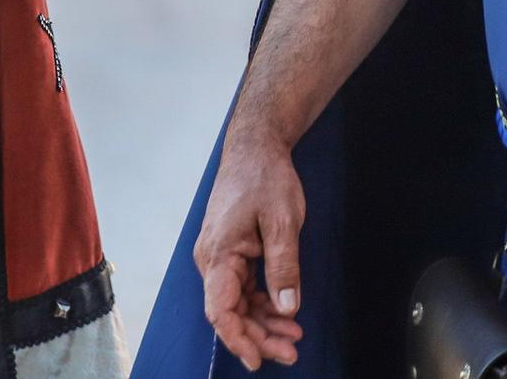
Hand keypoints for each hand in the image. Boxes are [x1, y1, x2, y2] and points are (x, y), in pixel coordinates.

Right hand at [194, 126, 306, 370]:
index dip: (238, 339)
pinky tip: (284, 313)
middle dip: (259, 336)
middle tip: (292, 352)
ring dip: (263, 323)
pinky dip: (263, 303)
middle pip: (230, 311)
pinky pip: (243, 288)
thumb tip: (287, 308)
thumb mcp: (282, 221)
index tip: (259, 360)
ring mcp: (221, 257)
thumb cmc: (264, 177)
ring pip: (238, 303)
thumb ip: (284, 266)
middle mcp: (212, 259)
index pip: (220, 310)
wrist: (255, 148)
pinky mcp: (231, 253)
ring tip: (294, 337)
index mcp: (218, 253)